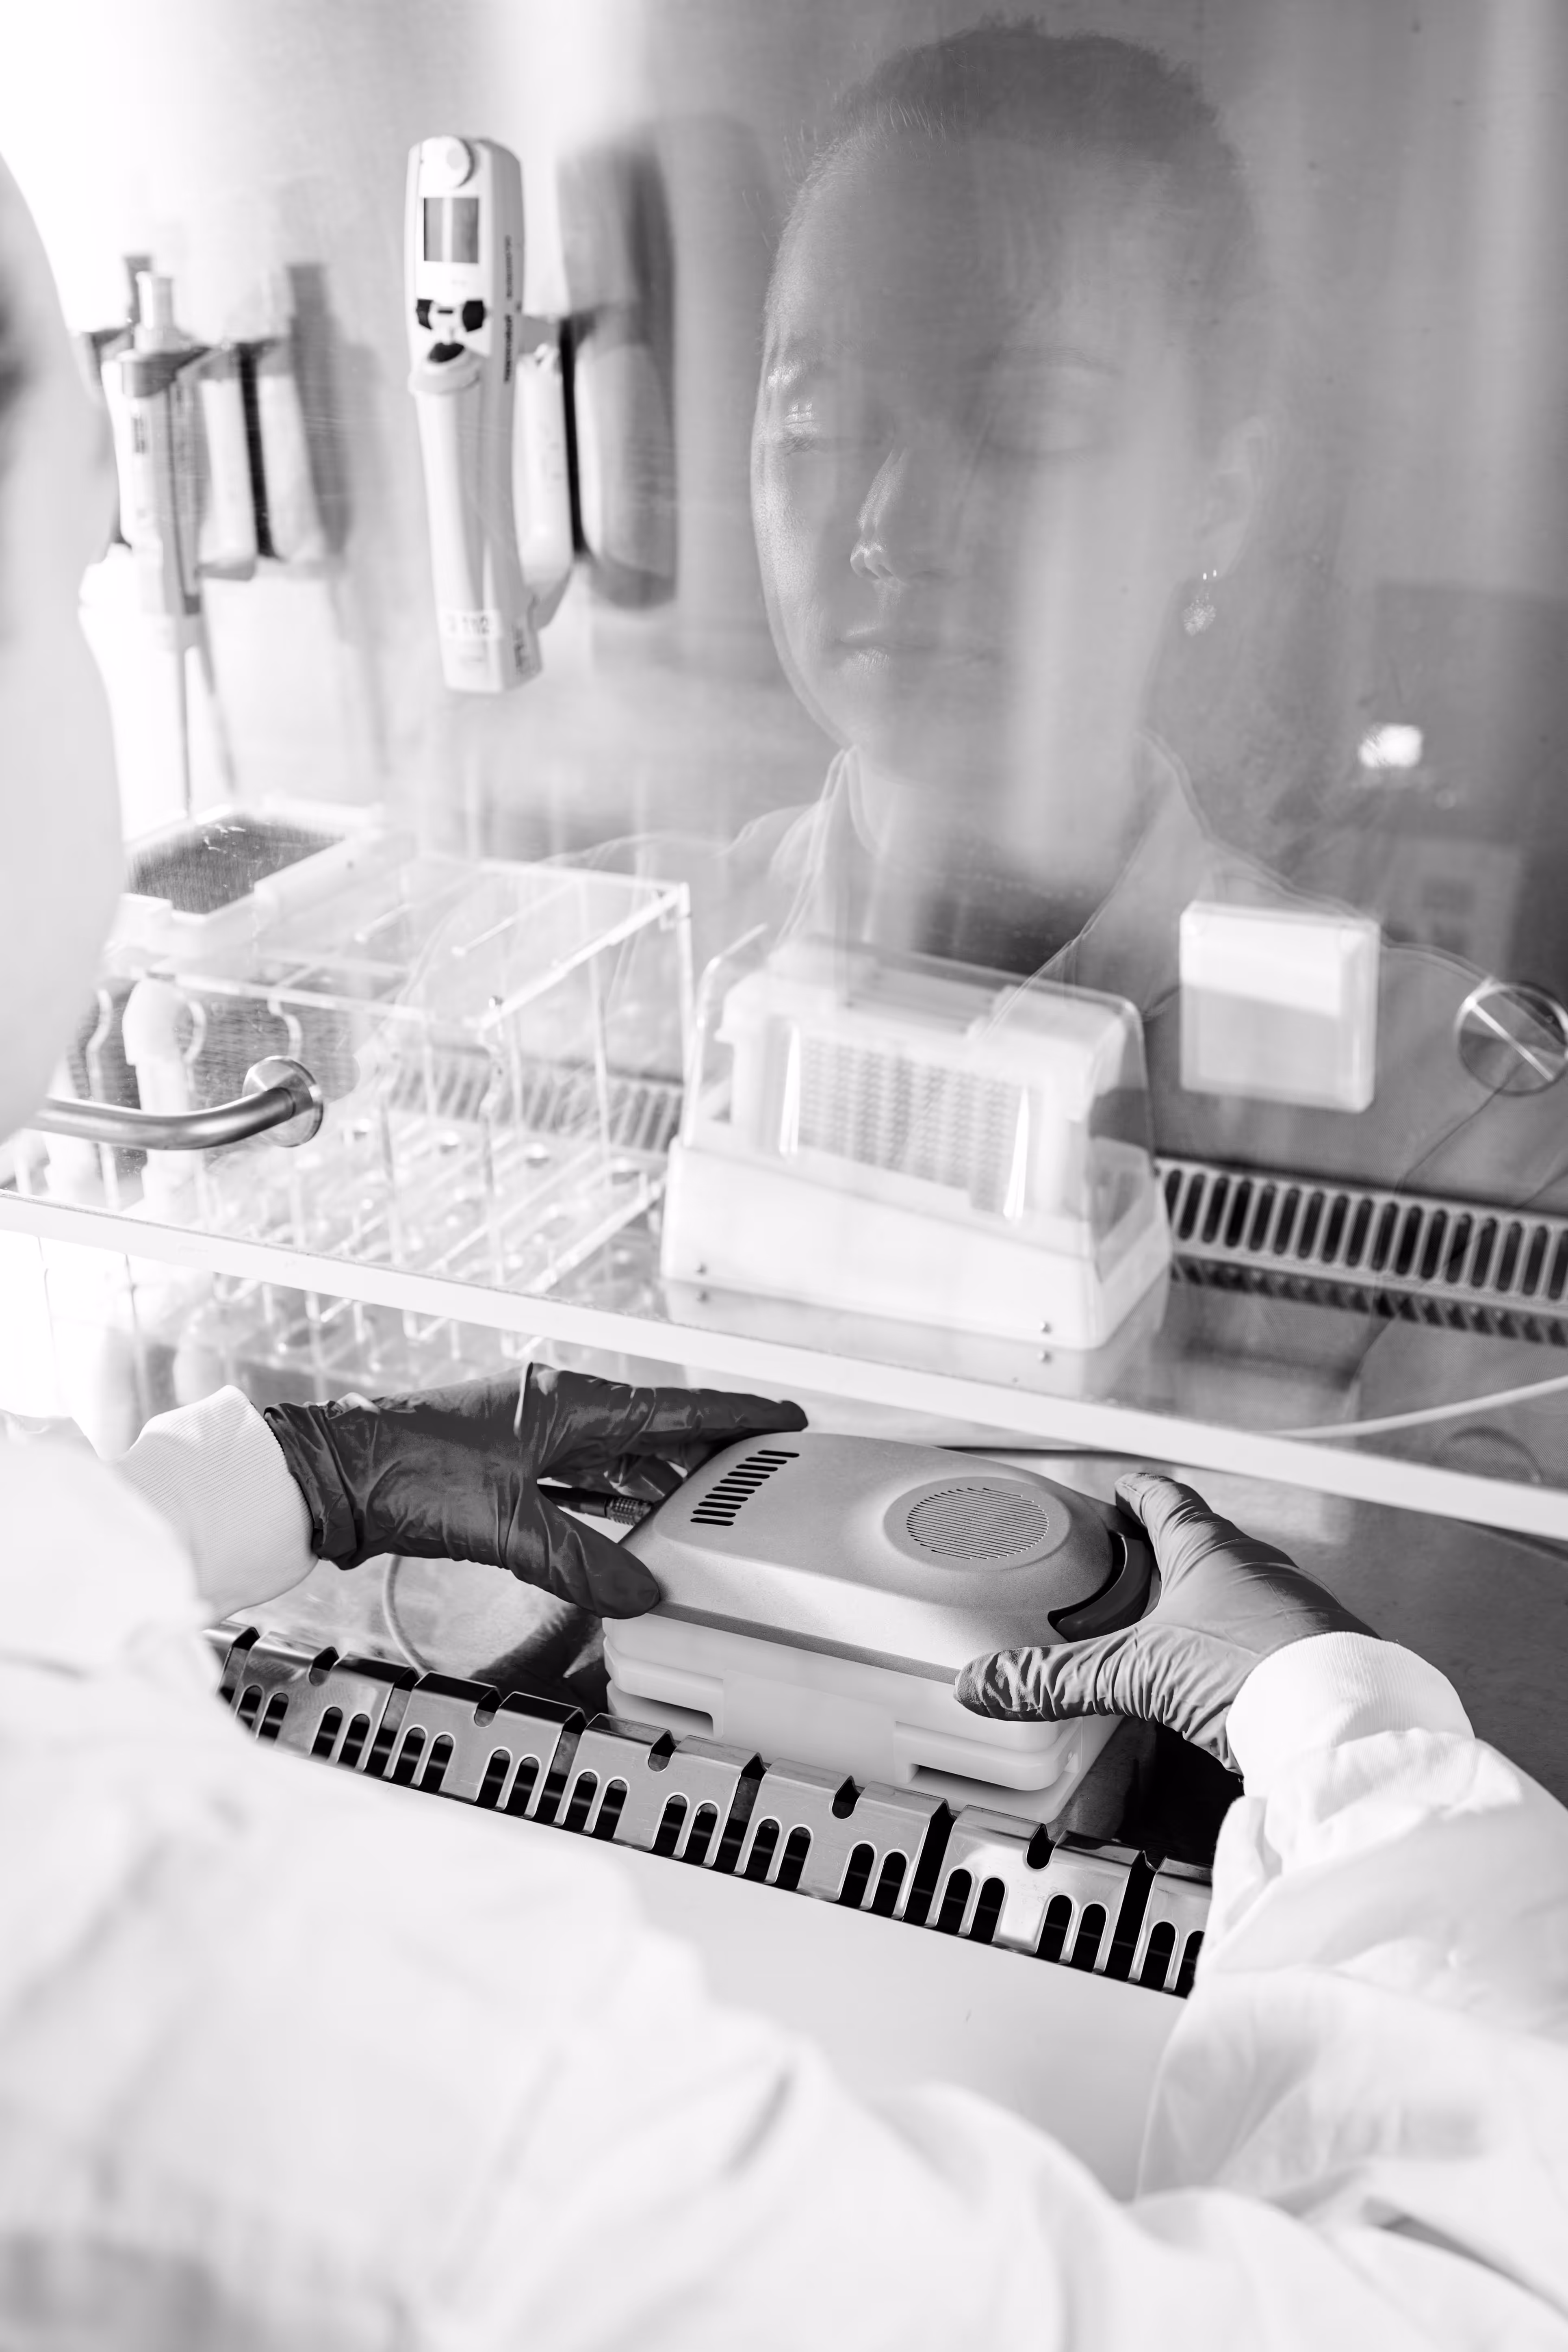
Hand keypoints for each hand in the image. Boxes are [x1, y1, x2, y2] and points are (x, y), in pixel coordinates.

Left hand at [264, 1366, 806, 1617]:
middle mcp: (550, 1414)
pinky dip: (606, 1514)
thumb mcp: (505, 1524)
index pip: (672, 1408)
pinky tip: (626, 1537)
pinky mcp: (498, 1478)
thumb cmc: (402, 1469)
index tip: (782, 1416)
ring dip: (653, 1492)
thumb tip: (639, 1591)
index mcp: (565, 1402)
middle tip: (754, 1479)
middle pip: (648, 1437)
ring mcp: (524, 1444)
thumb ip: (579, 1562)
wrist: (328, 1479)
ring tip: (701, 1516)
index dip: (734, 1415)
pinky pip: (575, 1492)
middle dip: (702, 1460)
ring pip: (611, 1467)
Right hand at [954, 1470, 1374, 1771]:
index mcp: (1209, 1548)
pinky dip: (1230, 1642)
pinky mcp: (1311, 1649)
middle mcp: (1255, 1566)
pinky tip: (1215, 1677)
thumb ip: (1059, 1680)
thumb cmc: (1255, 1669)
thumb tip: (987, 1683)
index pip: (1164, 1497)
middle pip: (1199, 1541)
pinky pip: (1261, 1631)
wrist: (1342, 1718)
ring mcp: (1290, 1606)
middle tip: (1126, 1567)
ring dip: (1198, 1599)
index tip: (1117, 1491)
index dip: (1134, 1491)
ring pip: (1233, 1586)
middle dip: (1160, 1552)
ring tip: (1164, 1628)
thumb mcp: (1138, 1671)